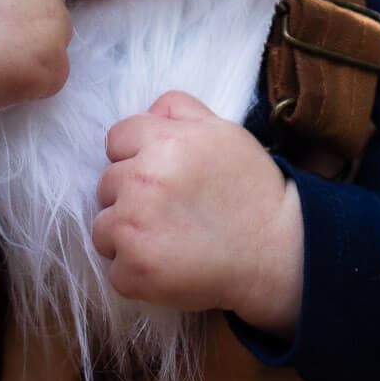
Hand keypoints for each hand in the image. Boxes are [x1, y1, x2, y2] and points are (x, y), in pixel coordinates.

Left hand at [91, 91, 303, 334]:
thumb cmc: (251, 187)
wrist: (277, 250)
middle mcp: (142, 180)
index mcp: (163, 141)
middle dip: (129, 194)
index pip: (116, 139)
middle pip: (106, 183)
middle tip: (167, 209)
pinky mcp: (135, 271)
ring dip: (126, 234)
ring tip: (165, 239)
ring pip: (102, 227)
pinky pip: (114, 268)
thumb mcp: (222, 129)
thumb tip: (148, 112)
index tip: (158, 174)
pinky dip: (135, 271)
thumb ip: (179, 109)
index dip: (135, 155)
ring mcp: (134, 228)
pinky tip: (167, 265)